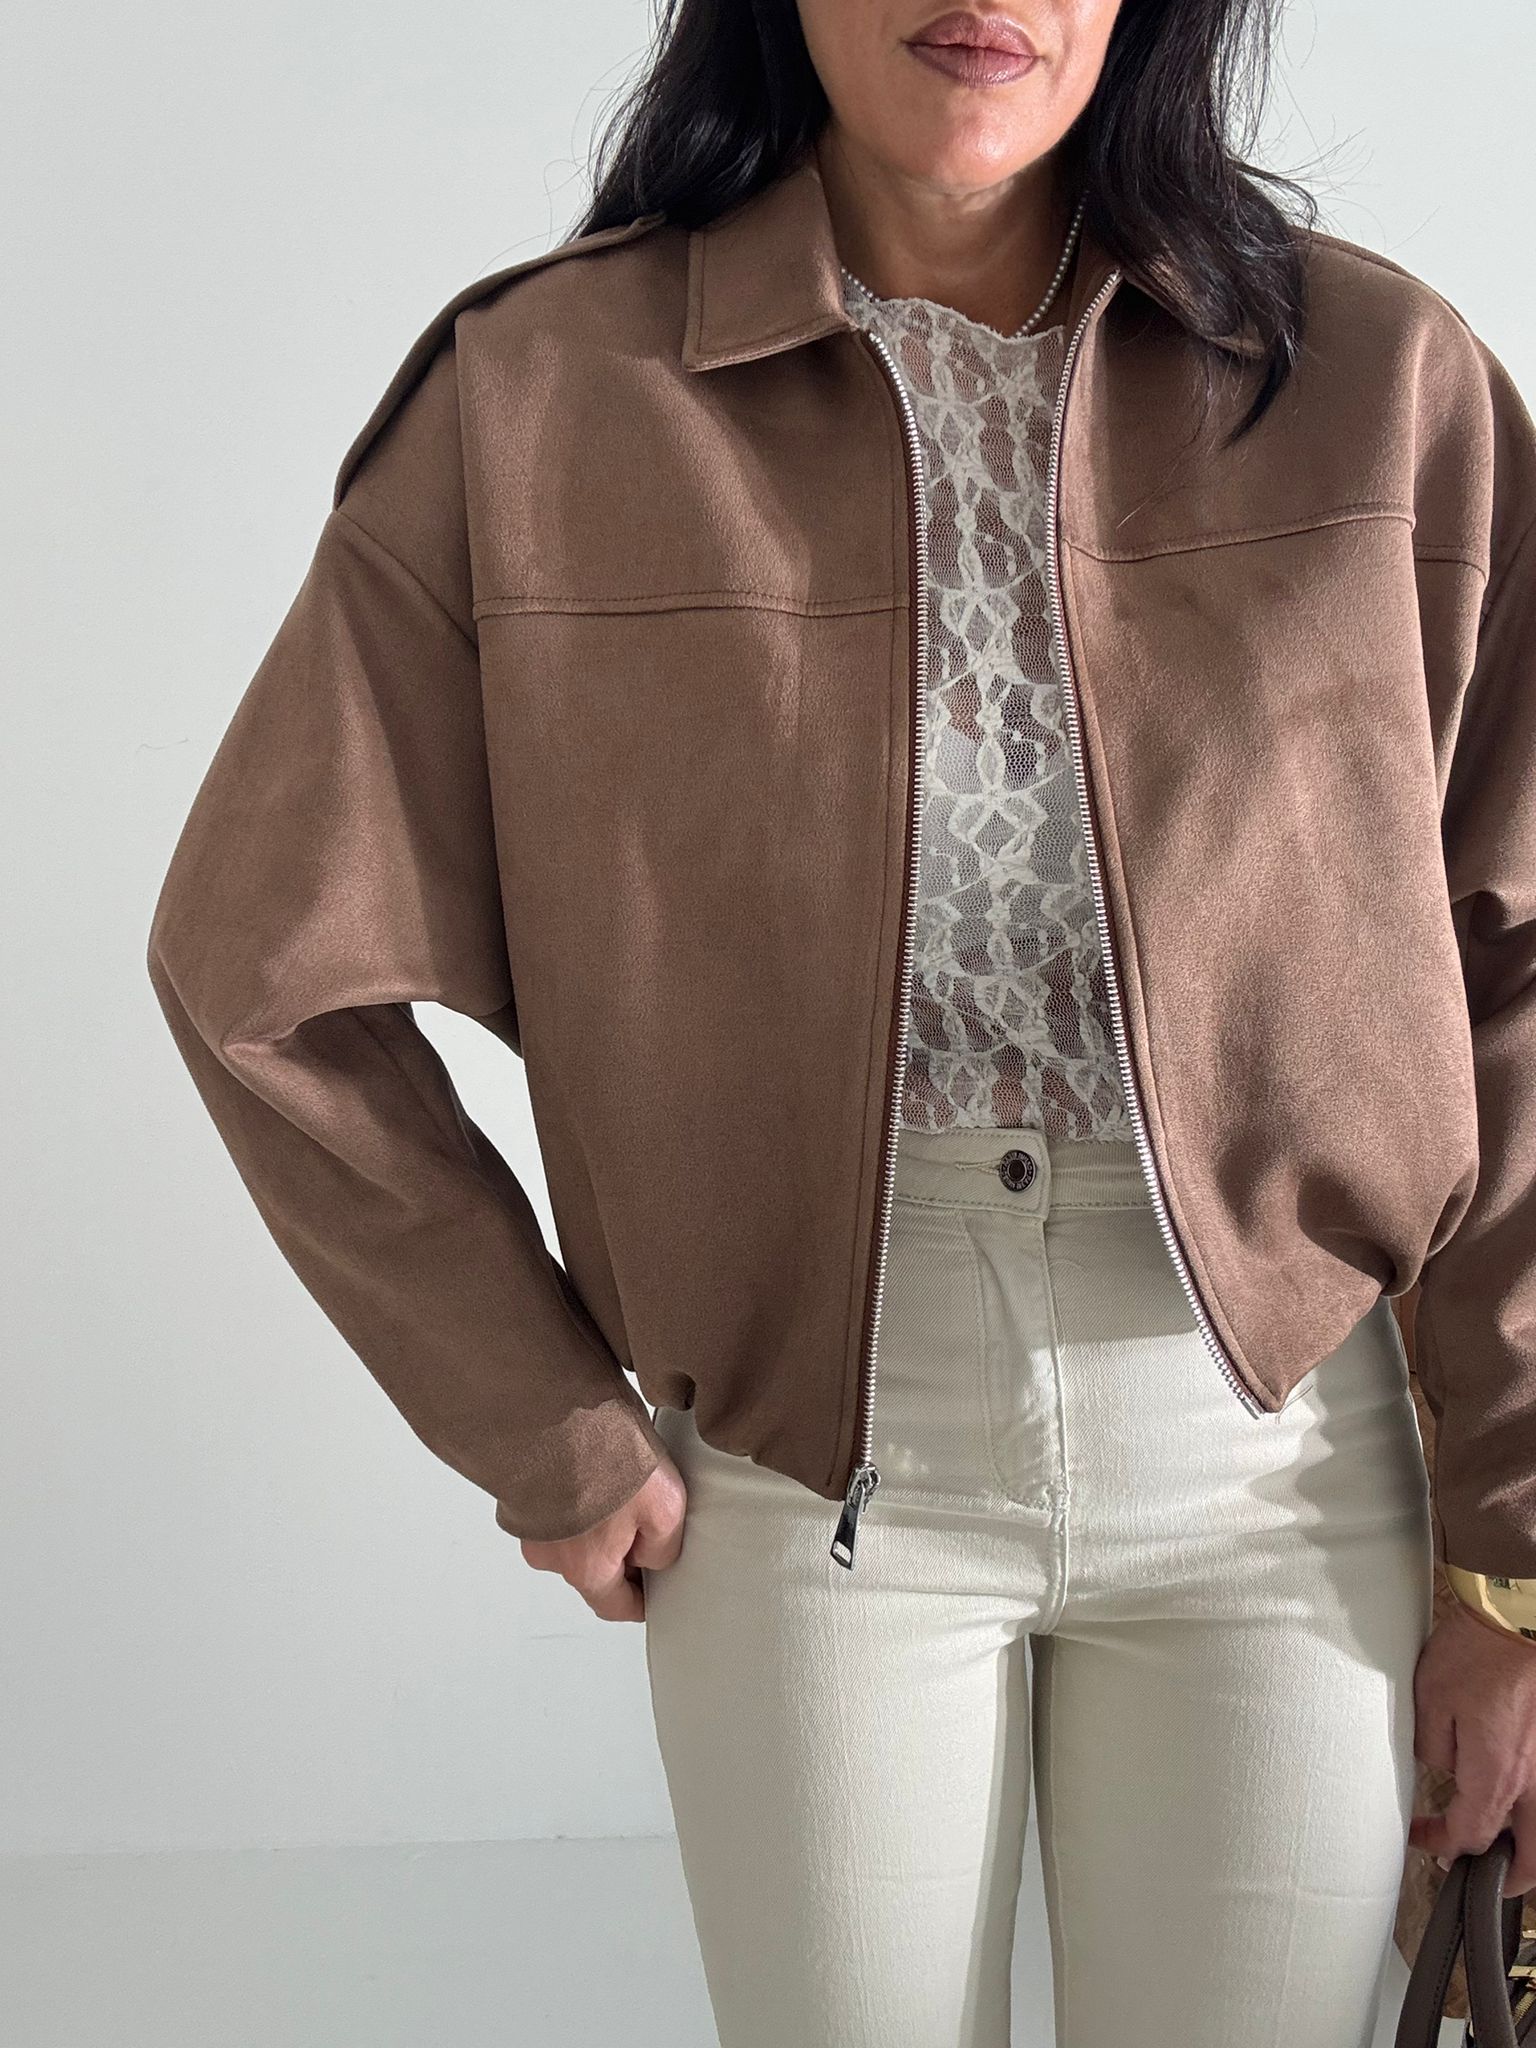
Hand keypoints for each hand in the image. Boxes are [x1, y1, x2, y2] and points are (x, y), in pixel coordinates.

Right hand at [519, 1451, 687, 1621]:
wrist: (554, 1410)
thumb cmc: (603, 1455)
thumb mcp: (664, 1508)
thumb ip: (663, 1548)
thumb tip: (651, 1559)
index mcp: (586, 1568)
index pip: (615, 1606)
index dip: (640, 1600)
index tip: (652, 1591)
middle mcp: (551, 1555)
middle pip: (594, 1567)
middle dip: (620, 1547)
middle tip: (643, 1510)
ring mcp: (531, 1523)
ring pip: (574, 1535)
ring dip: (595, 1516)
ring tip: (615, 1477)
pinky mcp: (522, 1493)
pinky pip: (555, 1506)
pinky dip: (572, 1494)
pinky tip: (591, 1465)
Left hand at [1409, 1597, 1535, 1893]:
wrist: (1518, 1615)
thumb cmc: (1475, 1653)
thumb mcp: (1430, 1701)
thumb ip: (1434, 1749)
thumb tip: (1444, 1770)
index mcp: (1497, 1777)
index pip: (1471, 1835)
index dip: (1442, 1844)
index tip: (1422, 1837)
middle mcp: (1535, 1783)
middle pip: (1532, 1858)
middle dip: (1509, 1876)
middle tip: (1485, 1877)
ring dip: (1531, 1848)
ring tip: (1509, 1846)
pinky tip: (1522, 1802)